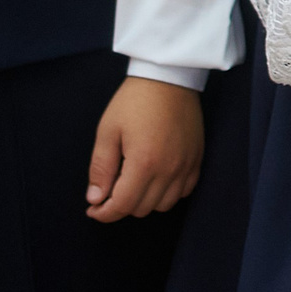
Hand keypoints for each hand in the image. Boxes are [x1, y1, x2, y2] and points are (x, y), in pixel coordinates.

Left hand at [85, 76, 203, 220]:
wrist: (169, 78)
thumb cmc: (134, 102)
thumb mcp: (108, 131)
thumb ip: (101, 168)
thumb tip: (95, 198)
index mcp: (144, 163)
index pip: (122, 205)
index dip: (103, 213)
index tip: (92, 208)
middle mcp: (169, 169)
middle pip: (142, 209)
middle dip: (121, 206)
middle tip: (109, 191)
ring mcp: (186, 165)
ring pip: (164, 204)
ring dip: (145, 201)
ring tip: (133, 185)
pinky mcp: (197, 158)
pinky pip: (185, 191)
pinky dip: (168, 193)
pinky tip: (156, 179)